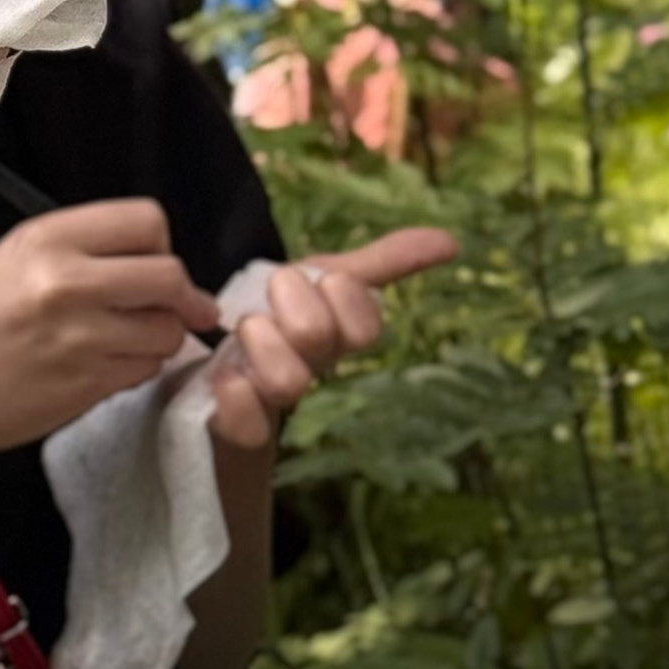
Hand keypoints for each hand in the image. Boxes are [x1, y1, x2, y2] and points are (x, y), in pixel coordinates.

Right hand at [0, 197, 222, 468]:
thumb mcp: (14, 259)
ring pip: (167, 330)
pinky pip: (147, 369)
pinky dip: (140, 367)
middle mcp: (66, 282)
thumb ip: (83, 251)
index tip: (150, 263)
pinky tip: (108, 364)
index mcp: (45, 239)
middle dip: (180, 294)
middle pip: (170, 275)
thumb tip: (160, 263)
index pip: (146, 221)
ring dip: (161, 336)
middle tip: (177, 306)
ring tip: (129, 339)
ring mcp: (80, 338)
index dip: (158, 244)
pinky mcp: (88, 385)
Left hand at [206, 224, 458, 450]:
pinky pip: (249, 428)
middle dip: (289, 304)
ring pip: (288, 383)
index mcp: (340, 338)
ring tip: (243, 330)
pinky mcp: (238, 428)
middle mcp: (314, 371)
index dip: (344, 295)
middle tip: (268, 299)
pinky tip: (226, 376)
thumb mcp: (323, 277)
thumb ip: (383, 261)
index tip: (319, 279)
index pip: (367, 324)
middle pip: (319, 338)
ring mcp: (277, 403)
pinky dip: (236, 395)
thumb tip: (452, 241)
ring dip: (260, 342)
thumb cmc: (281, 316)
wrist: (216, 369)